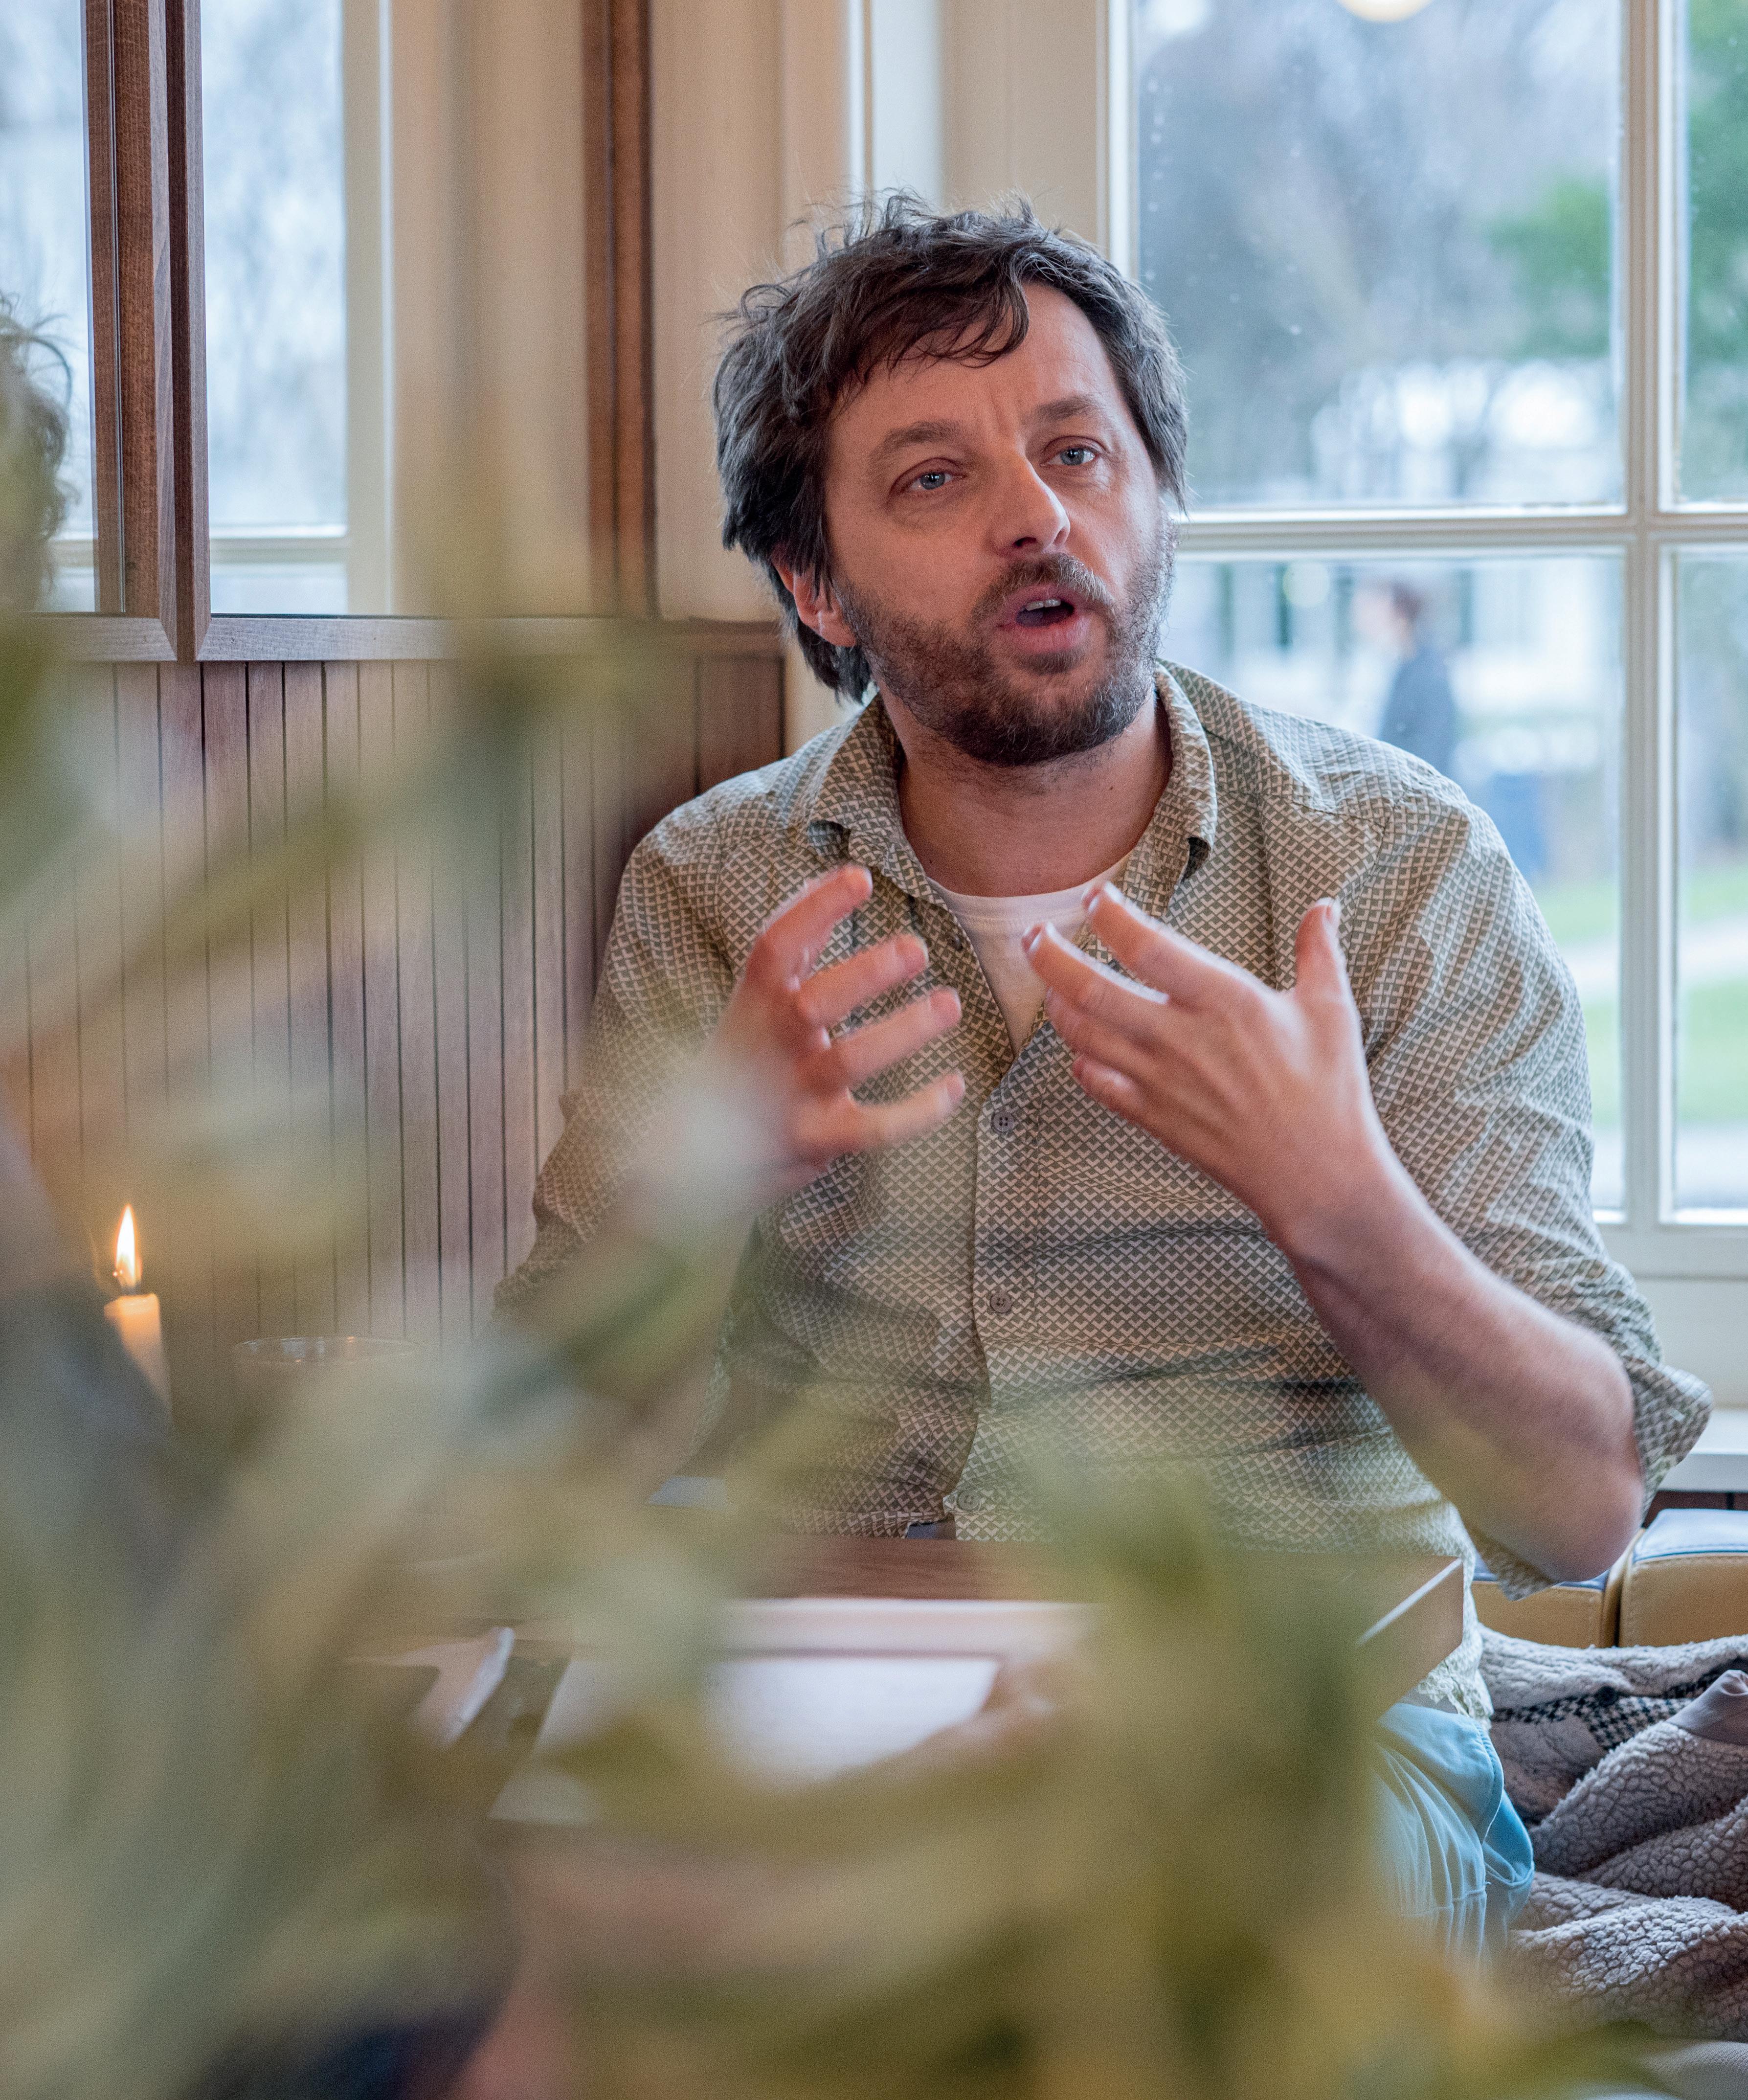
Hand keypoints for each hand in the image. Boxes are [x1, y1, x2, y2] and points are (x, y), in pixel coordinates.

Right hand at [706, 864, 963, 1198]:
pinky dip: (918, 1111)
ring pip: (850, 1061)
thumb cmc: (743, 1063)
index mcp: (753, 1004)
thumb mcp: (752, 1005)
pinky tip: (955, 1087)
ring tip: (951, 1003)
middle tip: (917, 949)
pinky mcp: (816, 1140)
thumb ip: (792, 953)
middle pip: (814, 1003)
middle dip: (866, 974)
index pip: (776, 946)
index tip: (859, 877)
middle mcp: (771, 1046)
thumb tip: (823, 884)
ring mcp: (793, 1095)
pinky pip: (874, 1129)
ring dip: (904, 1032)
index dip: (815, 909)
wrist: (693, 1156)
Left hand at [1024, 886, 1398, 1251]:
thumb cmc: (1329, 1090)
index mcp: (1225, 1000)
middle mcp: (1182, 1038)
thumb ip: (1319, 952)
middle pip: (1093, 989)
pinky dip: (1079, 1062)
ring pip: (1084, 1036)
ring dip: (1056, 1005)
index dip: (1110, 916)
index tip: (1092, 896)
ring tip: (1049, 985)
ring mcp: (1162, 1082)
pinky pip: (1097, 1085)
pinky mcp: (1154, 1119)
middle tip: (1033, 935)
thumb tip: (1326, 906)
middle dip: (1052, 957)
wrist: (1317, 1175)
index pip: (1147, 946)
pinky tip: (1079, 1048)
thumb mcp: (1332, 1010)